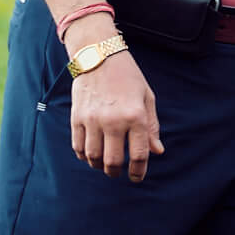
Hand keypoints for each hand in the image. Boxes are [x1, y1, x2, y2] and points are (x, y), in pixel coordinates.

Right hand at [66, 37, 163, 182]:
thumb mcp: (147, 98)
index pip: (138, 154)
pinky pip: (78, 145)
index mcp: (135, 116)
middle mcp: (113, 120)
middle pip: (113, 160)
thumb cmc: (128, 77)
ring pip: (93, 156)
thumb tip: (157, 152)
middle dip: (116, 172)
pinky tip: (90, 156)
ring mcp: (92, 120)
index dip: (138, 171)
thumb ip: (151, 127)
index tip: (137, 178)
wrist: (99, 56)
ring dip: (99, 166)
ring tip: (104, 165)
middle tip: (118, 173)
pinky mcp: (77, 117)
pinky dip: (84, 156)